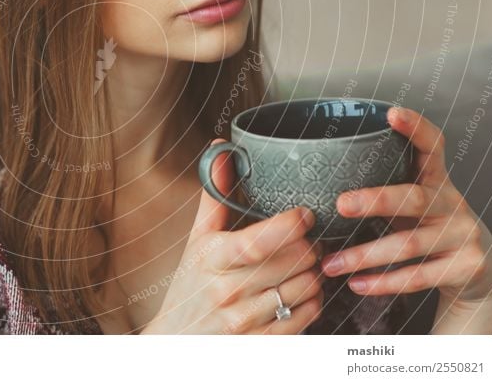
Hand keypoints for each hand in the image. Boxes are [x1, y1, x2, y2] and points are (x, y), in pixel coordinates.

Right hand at [142, 139, 323, 334]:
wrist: (176, 340)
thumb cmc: (190, 285)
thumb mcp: (197, 239)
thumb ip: (215, 195)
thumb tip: (221, 149)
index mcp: (212, 258)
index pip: (257, 242)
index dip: (289, 226)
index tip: (305, 214)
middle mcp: (228, 291)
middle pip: (292, 262)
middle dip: (310, 246)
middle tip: (309, 239)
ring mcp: (246, 319)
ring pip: (305, 288)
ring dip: (315, 272)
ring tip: (306, 263)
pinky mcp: (262, 342)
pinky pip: (306, 317)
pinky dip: (314, 300)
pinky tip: (302, 290)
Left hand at [319, 107, 491, 307]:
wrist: (480, 271)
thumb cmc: (429, 227)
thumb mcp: (414, 203)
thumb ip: (382, 190)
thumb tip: (317, 184)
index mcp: (436, 181)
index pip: (432, 147)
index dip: (415, 128)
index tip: (391, 113)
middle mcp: (451, 204)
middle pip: (412, 199)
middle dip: (375, 201)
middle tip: (340, 204)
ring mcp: (461, 236)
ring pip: (408, 244)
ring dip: (364, 256)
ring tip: (330, 263)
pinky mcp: (466, 267)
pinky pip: (418, 276)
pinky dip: (383, 282)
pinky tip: (357, 283)